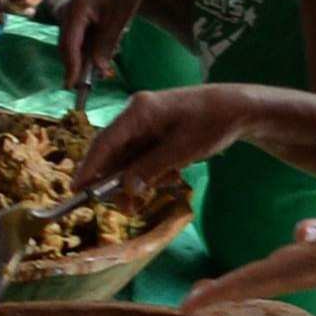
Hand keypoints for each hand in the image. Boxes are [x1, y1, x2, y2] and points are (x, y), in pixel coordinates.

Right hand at [54, 0, 144, 88]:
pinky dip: (91, 44)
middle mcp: (64, 11)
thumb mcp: (119, 18)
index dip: (70, 67)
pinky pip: (78, 37)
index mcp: (74, 9)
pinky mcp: (72, 16)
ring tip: (114, 45)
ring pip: (74, 43)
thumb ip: (106, 45)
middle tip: (100, 79)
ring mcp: (66, 13)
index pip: (68, 45)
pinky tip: (110, 37)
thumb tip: (98, 70)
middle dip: (82, 65)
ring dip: (89, 53)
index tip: (71, 87)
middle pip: (69, 47)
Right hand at [72, 82, 257, 196]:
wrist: (238, 109)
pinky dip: (145, 171)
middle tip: (119, 206)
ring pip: (126, 155)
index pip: (105, 141)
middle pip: (112, 150)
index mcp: (139, 111)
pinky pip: (140, 154)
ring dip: (131, 179)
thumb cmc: (211, 124)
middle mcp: (136, 114)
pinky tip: (162, 179)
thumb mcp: (181, 150)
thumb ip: (150, 168)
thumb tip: (126, 188)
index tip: (77, 189)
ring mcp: (146, 122)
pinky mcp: (155, 130)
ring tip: (139, 202)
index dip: (89, 167)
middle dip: (111, 180)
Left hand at [183, 217, 315, 311]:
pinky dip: (255, 276)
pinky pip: (276, 272)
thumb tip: (299, 231)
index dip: (217, 294)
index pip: (248, 282)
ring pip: (259, 282)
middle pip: (247, 286)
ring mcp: (306, 269)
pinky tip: (251, 274)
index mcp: (300, 268)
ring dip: (231, 290)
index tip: (185, 308)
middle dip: (216, 297)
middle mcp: (297, 272)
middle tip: (184, 307)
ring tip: (203, 295)